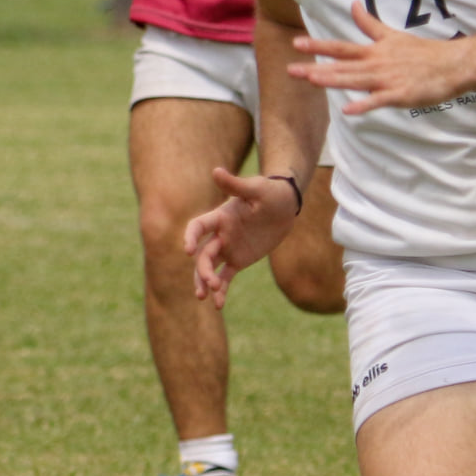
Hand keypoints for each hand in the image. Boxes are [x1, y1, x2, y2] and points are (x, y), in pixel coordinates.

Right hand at [183, 168, 302, 308]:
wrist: (286, 205)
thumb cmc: (271, 192)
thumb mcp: (257, 188)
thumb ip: (235, 185)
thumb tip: (215, 171)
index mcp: (220, 216)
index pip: (197, 227)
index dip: (190, 237)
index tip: (188, 251)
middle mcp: (219, 234)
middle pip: (203, 254)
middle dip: (202, 270)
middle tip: (210, 283)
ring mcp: (228, 248)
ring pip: (209, 268)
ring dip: (205, 282)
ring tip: (206, 297)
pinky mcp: (238, 260)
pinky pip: (225, 277)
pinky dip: (220, 290)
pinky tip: (218, 304)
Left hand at [291, 2, 475, 113]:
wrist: (452, 65)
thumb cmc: (422, 52)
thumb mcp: (391, 35)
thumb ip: (369, 24)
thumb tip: (353, 5)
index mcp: (373, 51)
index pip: (341, 47)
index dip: (318, 46)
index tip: (296, 43)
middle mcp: (376, 64)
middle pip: (342, 66)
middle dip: (316, 67)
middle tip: (291, 69)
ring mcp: (387, 79)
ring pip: (356, 80)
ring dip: (334, 80)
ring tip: (312, 80)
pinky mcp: (400, 95)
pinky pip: (379, 100)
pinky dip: (364, 104)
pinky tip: (348, 109)